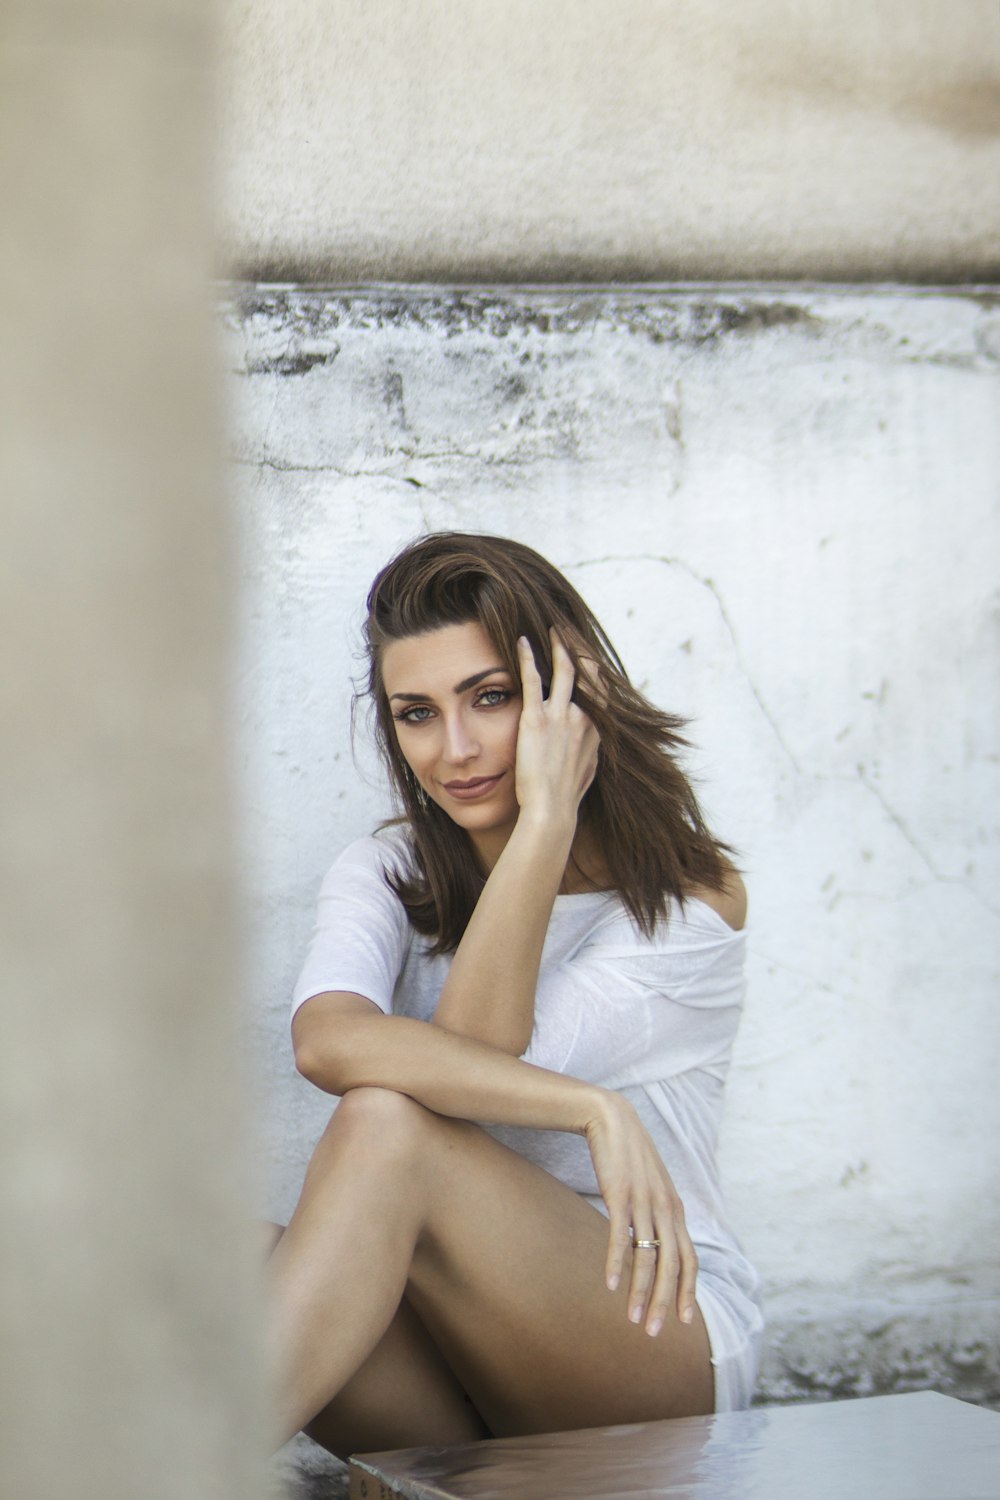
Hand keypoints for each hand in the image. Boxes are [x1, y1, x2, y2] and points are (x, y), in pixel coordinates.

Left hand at [515, 630, 599, 823]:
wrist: (552, 810)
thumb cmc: (565, 799)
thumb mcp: (585, 773)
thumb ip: (587, 754)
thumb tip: (587, 751)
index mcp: (595, 731)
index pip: (600, 691)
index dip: (594, 671)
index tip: (589, 657)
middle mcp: (584, 718)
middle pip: (588, 674)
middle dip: (580, 651)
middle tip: (572, 633)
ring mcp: (561, 716)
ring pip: (565, 670)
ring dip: (560, 647)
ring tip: (554, 629)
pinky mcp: (537, 719)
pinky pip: (533, 679)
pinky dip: (527, 658)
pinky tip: (521, 642)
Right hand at [583, 1091, 697, 1335]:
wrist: (612, 1119)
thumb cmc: (629, 1157)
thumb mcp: (651, 1186)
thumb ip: (657, 1214)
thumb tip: (654, 1244)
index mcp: (675, 1210)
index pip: (690, 1259)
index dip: (688, 1291)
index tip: (683, 1320)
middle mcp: (666, 1209)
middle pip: (673, 1265)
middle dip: (665, 1302)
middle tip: (656, 1333)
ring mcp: (644, 1202)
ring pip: (648, 1258)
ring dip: (641, 1292)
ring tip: (633, 1320)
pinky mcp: (620, 1195)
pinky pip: (621, 1237)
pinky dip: (618, 1264)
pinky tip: (611, 1286)